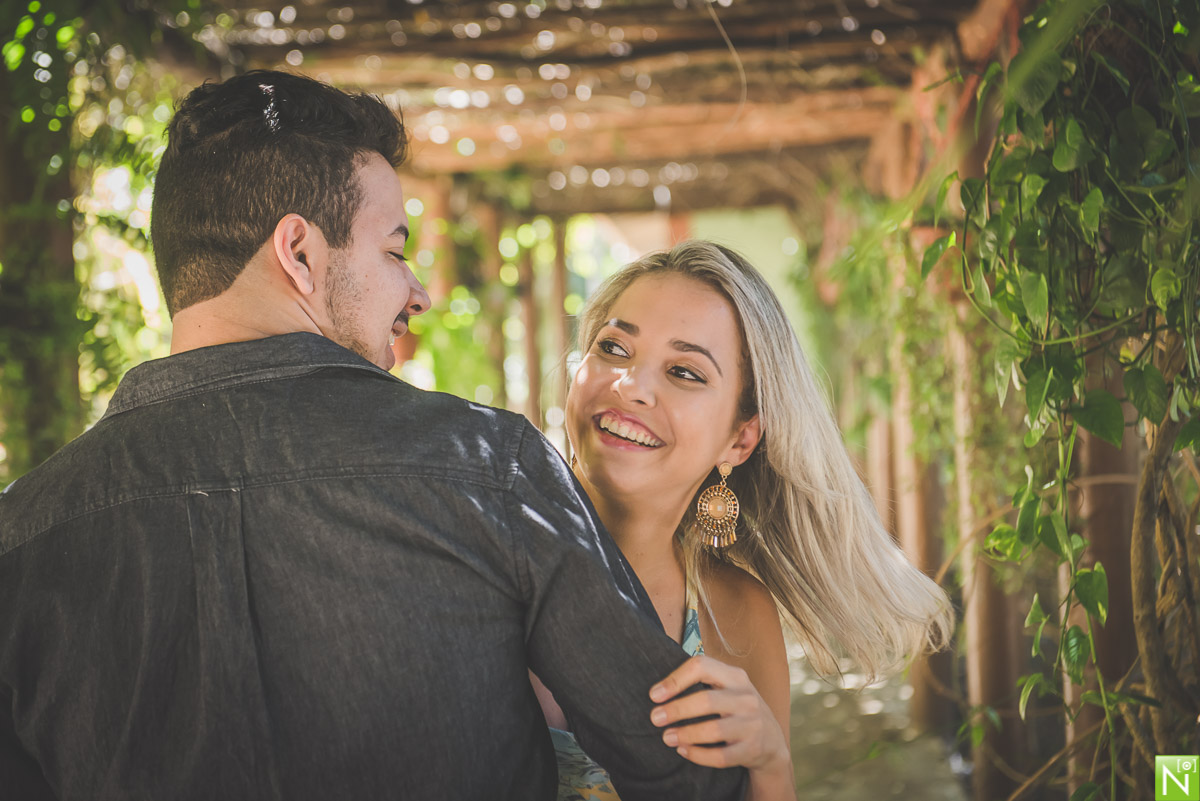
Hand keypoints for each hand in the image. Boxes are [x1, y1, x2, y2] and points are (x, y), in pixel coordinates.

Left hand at [648, 654, 789, 771]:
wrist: (772, 741)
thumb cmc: (738, 709)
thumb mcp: (728, 688)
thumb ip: (702, 681)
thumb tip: (658, 689)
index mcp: (736, 677)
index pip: (702, 667)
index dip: (675, 679)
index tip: (655, 695)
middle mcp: (747, 698)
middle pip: (706, 700)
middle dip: (676, 710)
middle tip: (655, 718)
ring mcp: (752, 724)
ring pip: (714, 730)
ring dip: (685, 734)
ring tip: (666, 737)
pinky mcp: (752, 749)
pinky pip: (721, 756)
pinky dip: (698, 755)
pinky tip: (683, 751)